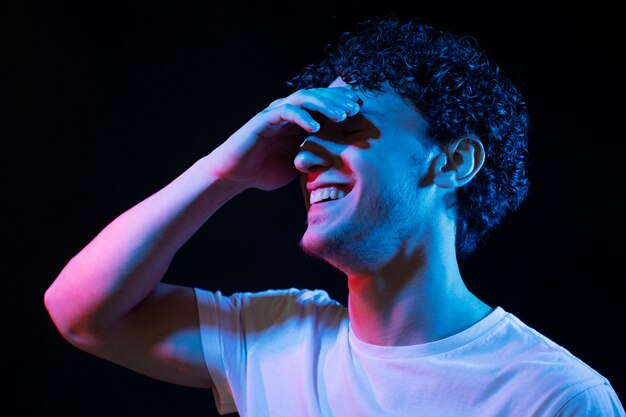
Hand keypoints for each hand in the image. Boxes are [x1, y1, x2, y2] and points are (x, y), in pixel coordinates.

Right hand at [207, 86, 359, 190]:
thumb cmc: (266, 170)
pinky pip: (286, 112)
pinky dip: (302, 117)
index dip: (343, 104)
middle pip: (318, 95)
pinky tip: (316, 127)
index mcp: (299, 120)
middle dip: (339, 100)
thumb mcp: (300, 165)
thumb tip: (345, 165)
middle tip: (357, 108)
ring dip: (325, 104)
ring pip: (304, 98)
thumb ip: (318, 157)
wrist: (235, 175)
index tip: (363, 111)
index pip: (324, 104)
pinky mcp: (263, 120)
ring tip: (342, 115)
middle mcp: (288, 111)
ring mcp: (275, 113)